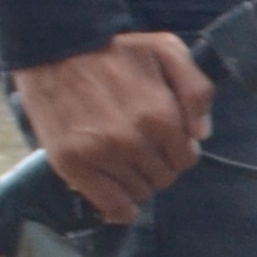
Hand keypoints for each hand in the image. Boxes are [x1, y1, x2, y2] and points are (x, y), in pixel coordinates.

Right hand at [16, 30, 213, 223]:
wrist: (55, 47)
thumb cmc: (115, 49)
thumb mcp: (168, 51)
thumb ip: (196, 89)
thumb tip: (201, 134)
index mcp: (161, 115)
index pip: (187, 159)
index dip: (177, 152)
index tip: (164, 144)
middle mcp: (133, 139)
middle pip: (164, 178)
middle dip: (158, 166)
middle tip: (141, 150)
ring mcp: (101, 154)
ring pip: (139, 193)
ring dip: (137, 183)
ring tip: (123, 164)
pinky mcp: (72, 164)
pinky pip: (110, 206)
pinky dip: (119, 209)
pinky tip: (119, 201)